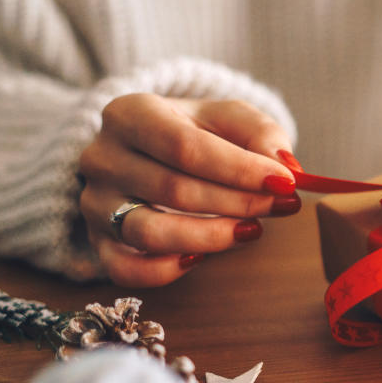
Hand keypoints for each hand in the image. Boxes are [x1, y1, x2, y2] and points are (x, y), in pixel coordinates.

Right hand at [78, 95, 299, 285]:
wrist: (151, 149)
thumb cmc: (196, 131)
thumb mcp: (231, 118)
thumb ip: (262, 136)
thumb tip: (287, 168)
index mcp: (130, 113)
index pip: (185, 146)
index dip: (239, 169)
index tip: (285, 183)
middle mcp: (103, 156)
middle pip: (173, 189)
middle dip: (238, 203)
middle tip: (283, 206)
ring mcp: (95, 202)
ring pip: (149, 232)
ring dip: (211, 237)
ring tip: (252, 230)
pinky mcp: (98, 241)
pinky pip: (124, 269)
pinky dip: (166, 270)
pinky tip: (202, 257)